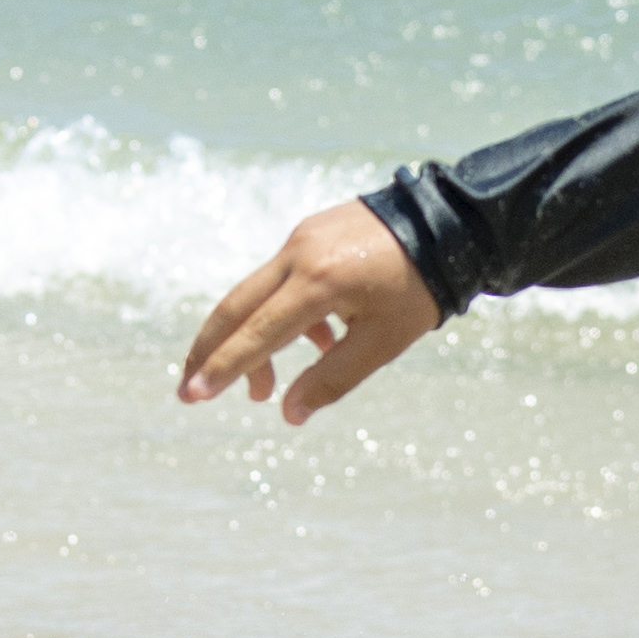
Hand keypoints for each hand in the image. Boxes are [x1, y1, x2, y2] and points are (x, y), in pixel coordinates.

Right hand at [175, 201, 444, 427]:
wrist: (449, 223)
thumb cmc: (420, 289)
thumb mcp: (382, 342)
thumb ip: (332, 379)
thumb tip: (289, 414)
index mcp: (319, 283)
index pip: (257, 334)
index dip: (223, 369)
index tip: (193, 395)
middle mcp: (299, 254)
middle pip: (235, 307)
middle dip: (210, 351)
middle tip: (189, 390)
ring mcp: (301, 239)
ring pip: (256, 294)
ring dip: (251, 341)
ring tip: (262, 389)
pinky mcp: (310, 233)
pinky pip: (281, 279)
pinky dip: (282, 316)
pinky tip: (315, 342)